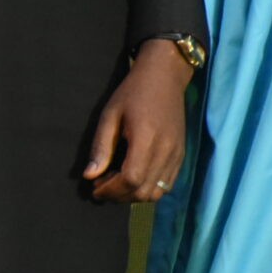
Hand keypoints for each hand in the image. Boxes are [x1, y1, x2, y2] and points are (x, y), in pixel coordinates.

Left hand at [85, 39, 194, 203]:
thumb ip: (101, 147)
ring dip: (135, 194)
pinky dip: (150, 188)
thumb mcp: (110, 115)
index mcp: (146, 139)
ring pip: (157, 191)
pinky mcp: (181, 154)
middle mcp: (166, 150)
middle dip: (119, 195)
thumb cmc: (133, 92)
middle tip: (103, 184)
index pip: (131, 179)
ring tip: (119, 182)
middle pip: (143, 191)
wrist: (166, 76)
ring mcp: (177, 153)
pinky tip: (136, 176)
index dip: (111, 190)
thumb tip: (90, 176)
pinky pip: (168, 184)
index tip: (95, 187)